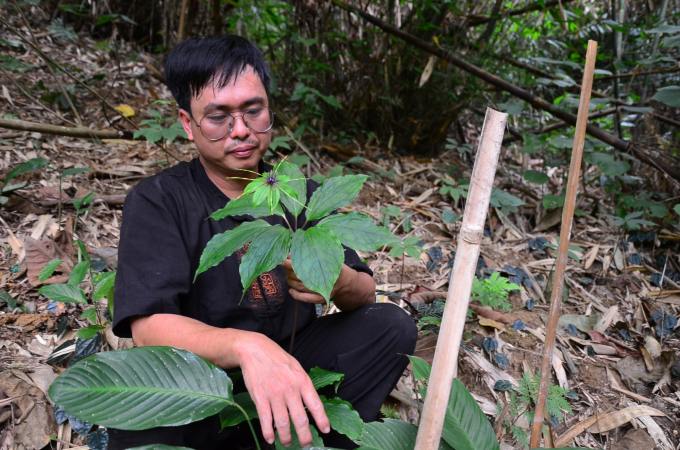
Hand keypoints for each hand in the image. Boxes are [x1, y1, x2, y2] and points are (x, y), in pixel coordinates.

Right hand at [235, 332, 329, 446]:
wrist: (255, 350)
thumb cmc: (277, 359)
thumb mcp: (296, 367)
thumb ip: (303, 385)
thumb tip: (311, 403)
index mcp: (302, 381)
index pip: (316, 405)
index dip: (322, 420)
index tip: (325, 430)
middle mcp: (290, 389)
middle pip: (300, 419)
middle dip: (305, 436)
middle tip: (306, 444)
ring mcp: (275, 394)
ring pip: (283, 423)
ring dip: (286, 437)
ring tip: (287, 443)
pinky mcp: (260, 398)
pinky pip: (266, 419)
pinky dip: (268, 432)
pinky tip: (270, 438)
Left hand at [282, 258, 354, 303]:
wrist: (345, 281)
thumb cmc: (332, 266)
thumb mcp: (324, 256)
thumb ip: (309, 254)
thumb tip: (290, 253)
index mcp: (323, 266)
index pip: (301, 265)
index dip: (290, 262)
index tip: (284, 259)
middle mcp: (321, 279)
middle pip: (297, 276)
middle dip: (289, 270)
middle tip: (287, 265)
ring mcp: (320, 290)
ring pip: (298, 286)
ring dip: (290, 280)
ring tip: (288, 275)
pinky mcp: (319, 299)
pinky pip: (304, 298)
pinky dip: (295, 294)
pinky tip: (290, 290)